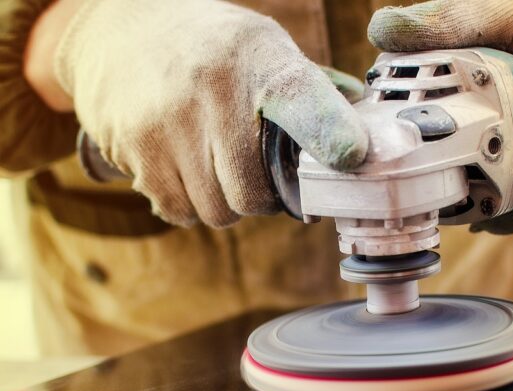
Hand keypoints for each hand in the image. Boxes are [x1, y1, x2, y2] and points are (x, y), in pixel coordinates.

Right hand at [48, 0, 366, 226]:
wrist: (117, 28)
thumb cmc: (212, 50)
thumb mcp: (263, 48)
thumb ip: (312, 94)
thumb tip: (366, 141)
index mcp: (261, 59)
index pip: (303, 100)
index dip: (331, 131)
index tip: (353, 155)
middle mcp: (214, 89)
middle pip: (254, 193)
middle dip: (262, 197)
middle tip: (255, 173)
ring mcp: (168, 120)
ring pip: (217, 211)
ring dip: (225, 202)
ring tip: (217, 166)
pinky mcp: (133, 146)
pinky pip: (178, 211)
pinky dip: (190, 204)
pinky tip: (187, 170)